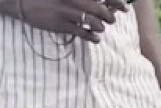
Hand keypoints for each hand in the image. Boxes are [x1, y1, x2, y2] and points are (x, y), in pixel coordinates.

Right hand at [2, 0, 128, 42]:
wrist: (24, 2)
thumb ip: (85, 0)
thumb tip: (103, 4)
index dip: (117, 2)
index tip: (125, 8)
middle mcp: (73, 0)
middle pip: (101, 10)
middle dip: (110, 17)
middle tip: (111, 20)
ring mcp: (67, 13)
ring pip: (94, 23)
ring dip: (100, 27)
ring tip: (99, 28)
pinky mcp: (61, 25)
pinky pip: (83, 34)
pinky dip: (93, 38)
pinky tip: (95, 38)